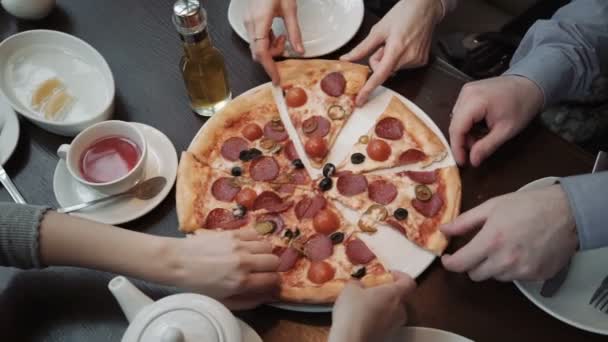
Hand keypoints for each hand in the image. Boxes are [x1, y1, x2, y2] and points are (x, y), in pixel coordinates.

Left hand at [174, 228, 279, 309]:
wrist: (178, 261)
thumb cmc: (197, 285)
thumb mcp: (222, 301)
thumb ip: (247, 302)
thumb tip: (266, 297)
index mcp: (241, 282)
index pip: (273, 279)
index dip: (275, 282)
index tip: (270, 282)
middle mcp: (244, 262)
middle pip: (275, 261)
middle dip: (271, 268)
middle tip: (262, 270)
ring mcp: (239, 245)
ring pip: (267, 245)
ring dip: (264, 253)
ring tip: (254, 257)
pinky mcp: (233, 233)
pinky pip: (255, 234)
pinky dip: (255, 241)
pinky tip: (246, 246)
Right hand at [244, 0, 303, 83]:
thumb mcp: (290, 9)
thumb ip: (295, 31)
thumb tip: (300, 51)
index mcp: (260, 21)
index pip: (262, 52)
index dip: (269, 68)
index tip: (277, 80)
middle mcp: (250, 24)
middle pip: (257, 52)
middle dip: (272, 56)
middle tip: (285, 46)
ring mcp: (248, 22)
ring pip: (256, 46)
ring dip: (270, 48)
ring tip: (282, 37)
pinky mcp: (249, 20)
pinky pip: (256, 38)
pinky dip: (267, 42)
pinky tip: (276, 33)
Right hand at [329, 271, 415, 341]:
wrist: (351, 339)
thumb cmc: (354, 313)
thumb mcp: (350, 289)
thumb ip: (357, 283)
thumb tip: (357, 284)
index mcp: (394, 294)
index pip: (408, 282)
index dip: (401, 276)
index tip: (390, 274)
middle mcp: (399, 310)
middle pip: (400, 297)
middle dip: (387, 292)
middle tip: (374, 289)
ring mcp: (394, 325)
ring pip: (393, 311)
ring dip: (382, 306)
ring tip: (365, 304)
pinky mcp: (387, 336)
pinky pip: (385, 323)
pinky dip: (377, 319)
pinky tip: (363, 318)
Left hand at [341, 0, 442, 105]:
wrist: (426, 7)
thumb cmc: (403, 13)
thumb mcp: (379, 29)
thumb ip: (362, 48)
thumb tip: (347, 59)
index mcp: (397, 48)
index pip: (379, 75)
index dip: (368, 89)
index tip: (360, 100)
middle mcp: (409, 57)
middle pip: (384, 70)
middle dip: (379, 60)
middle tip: (384, 44)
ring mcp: (417, 61)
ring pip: (393, 68)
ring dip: (390, 58)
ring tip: (397, 41)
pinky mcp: (422, 61)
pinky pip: (403, 66)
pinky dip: (399, 58)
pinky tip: (404, 45)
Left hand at [441, 185, 577, 281]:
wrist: (567, 212)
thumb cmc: (528, 205)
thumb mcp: (492, 206)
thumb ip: (465, 221)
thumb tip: (444, 230)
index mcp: (490, 242)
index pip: (461, 264)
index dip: (449, 263)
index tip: (448, 258)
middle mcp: (505, 261)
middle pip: (476, 275)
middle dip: (472, 263)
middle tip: (479, 248)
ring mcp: (523, 271)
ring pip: (496, 277)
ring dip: (494, 266)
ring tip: (505, 246)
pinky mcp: (537, 277)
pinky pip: (516, 278)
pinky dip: (514, 268)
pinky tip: (522, 252)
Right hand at [449, 75, 543, 166]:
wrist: (530, 85)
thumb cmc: (521, 106)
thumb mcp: (506, 131)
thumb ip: (487, 146)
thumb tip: (473, 161)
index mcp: (475, 100)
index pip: (457, 128)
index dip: (457, 147)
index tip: (461, 162)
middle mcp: (465, 93)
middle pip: (454, 124)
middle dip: (462, 141)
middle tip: (473, 153)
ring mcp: (465, 91)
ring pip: (456, 119)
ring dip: (465, 133)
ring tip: (480, 140)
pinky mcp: (468, 92)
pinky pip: (461, 112)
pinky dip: (467, 124)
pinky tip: (478, 129)